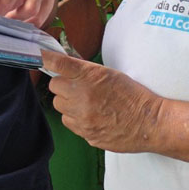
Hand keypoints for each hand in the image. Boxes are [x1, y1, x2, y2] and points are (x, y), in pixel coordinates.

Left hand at [43, 51, 163, 152]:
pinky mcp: (85, 134)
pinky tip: (92, 116)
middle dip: (63, 85)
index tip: (39, 55)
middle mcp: (82, 97)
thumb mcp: (110, 74)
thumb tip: (66, 66)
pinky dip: (76, 118)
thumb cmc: (133, 95)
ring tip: (87, 103)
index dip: (47, 59)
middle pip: (54, 86)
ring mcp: (82, 118)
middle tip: (77, 86)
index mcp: (90, 77)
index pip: (59, 64)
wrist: (149, 122)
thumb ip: (86, 71)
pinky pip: (69, 122)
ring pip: (59, 106)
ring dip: (68, 103)